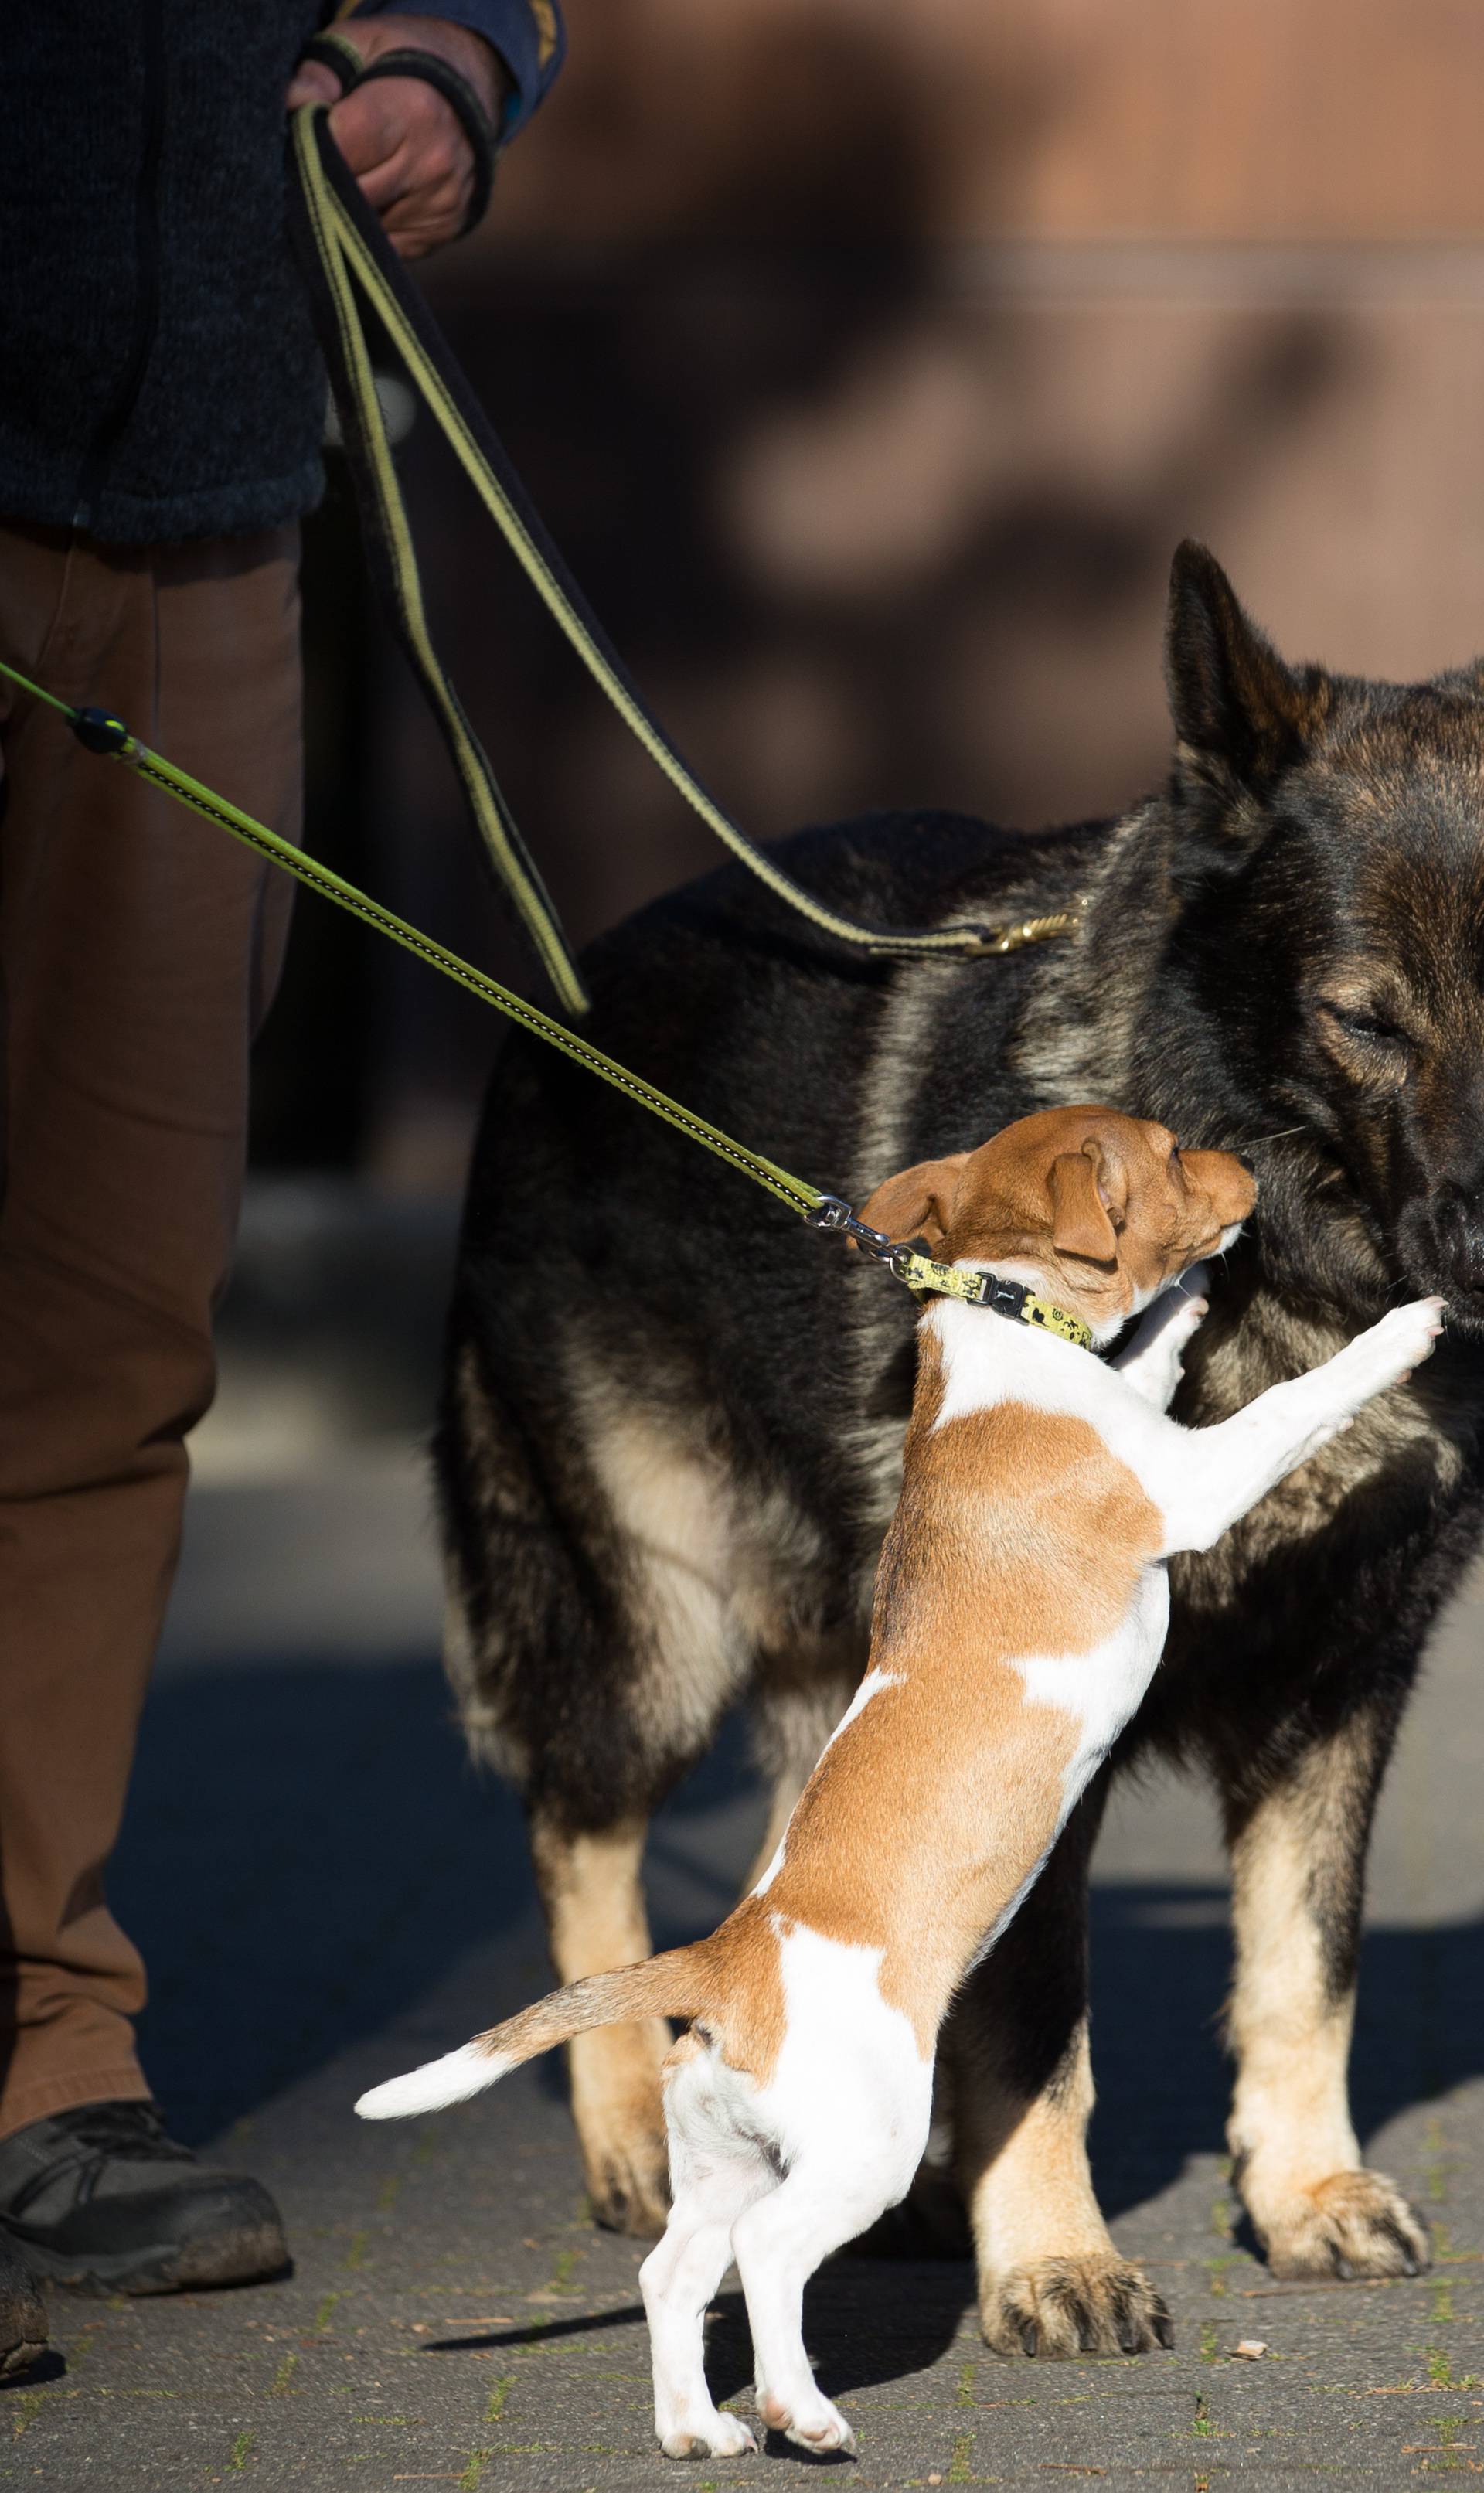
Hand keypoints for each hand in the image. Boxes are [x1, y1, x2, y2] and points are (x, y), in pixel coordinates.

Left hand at [286, 15, 508, 256]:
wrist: (471, 88)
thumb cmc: (403, 62)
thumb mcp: (363, 43)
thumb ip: (323, 71)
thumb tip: (294, 103)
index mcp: (411, 110)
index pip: (340, 150)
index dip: (311, 148)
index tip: (304, 138)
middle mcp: (432, 163)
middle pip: (351, 197)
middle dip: (326, 183)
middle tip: (318, 161)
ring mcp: (442, 203)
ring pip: (367, 228)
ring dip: (349, 210)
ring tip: (353, 174)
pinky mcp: (444, 230)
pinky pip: (389, 245)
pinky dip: (374, 227)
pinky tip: (378, 194)